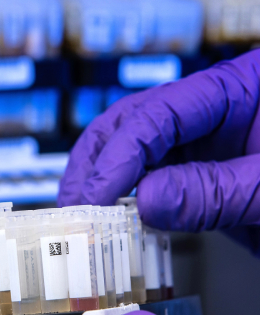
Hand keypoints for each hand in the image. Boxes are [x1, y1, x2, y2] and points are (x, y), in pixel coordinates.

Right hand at [58, 50, 259, 253]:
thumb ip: (215, 191)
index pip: (158, 113)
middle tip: (76, 205)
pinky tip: (112, 225)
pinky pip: (148, 186)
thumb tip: (145, 202)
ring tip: (82, 217)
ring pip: (131, 155)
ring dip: (101, 185)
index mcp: (237, 90)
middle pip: (130, 123)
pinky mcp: (195, 177)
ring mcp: (199, 146)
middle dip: (96, 164)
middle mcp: (209, 113)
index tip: (97, 196)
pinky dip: (125, 207)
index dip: (120, 155)